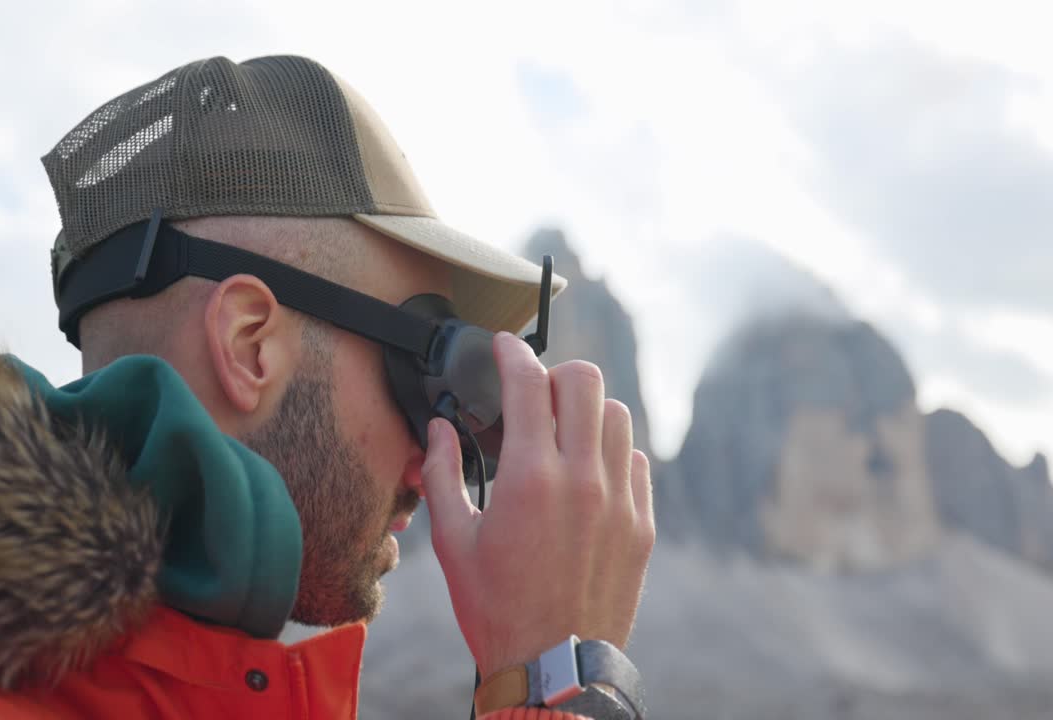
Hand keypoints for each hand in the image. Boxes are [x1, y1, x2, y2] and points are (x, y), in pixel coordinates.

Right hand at [419, 331, 654, 678]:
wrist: (554, 670)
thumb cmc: (496, 609)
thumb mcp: (453, 542)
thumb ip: (442, 473)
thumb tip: (439, 428)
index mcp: (529, 478)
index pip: (528, 382)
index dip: (512, 352)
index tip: (503, 346)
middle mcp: (582, 479)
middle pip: (585, 381)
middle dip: (554, 373)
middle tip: (533, 392)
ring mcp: (619, 501)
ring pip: (618, 416)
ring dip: (586, 411)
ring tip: (561, 432)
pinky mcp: (641, 525)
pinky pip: (636, 462)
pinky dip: (612, 451)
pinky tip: (588, 471)